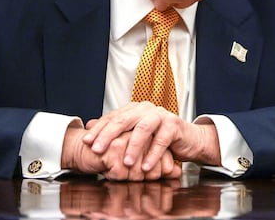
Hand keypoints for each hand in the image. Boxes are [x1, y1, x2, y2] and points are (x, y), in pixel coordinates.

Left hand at [83, 101, 220, 171]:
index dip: (98, 129)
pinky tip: (145, 167)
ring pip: (142, 129)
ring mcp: (161, 115)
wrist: (188, 139)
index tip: (86, 142)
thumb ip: (115, 129)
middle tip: (97, 150)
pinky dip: (152, 155)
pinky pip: (161, 140)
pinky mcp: (174, 125)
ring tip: (125, 163)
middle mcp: (146, 109)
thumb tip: (89, 124)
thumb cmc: (159, 138)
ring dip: (132, 147)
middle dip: (108, 136)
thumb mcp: (134, 135)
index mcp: (134, 109)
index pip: (112, 117)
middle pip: (123, 120)